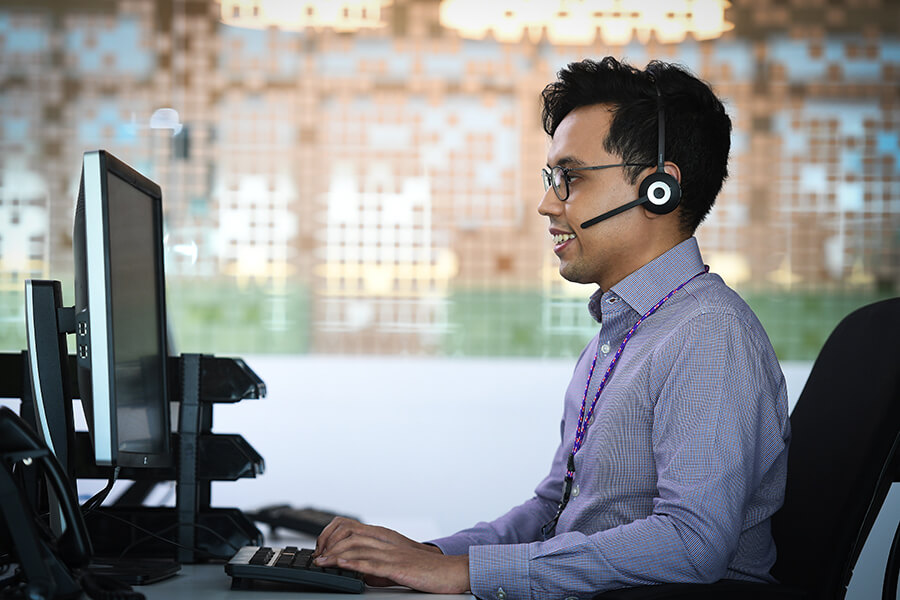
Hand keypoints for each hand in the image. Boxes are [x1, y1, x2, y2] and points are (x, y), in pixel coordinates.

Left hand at [313, 517, 468, 593]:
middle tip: (316, 557)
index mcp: (387, 541)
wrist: (451, 572)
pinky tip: (342, 566)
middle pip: (352, 537)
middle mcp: (388, 544)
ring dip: (336, 555)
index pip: (355, 532)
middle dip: (330, 546)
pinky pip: (372, 563)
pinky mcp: (398, 567)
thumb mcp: (397, 568)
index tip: (322, 550)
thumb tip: (358, 574)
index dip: (335, 539)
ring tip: (321, 562)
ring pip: (359, 548)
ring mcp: (393, 554)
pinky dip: (354, 564)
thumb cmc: (427, 572)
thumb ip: (378, 568)